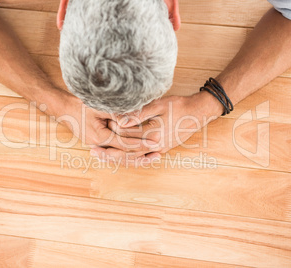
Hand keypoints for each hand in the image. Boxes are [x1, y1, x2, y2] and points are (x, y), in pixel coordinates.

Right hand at [44, 89, 159, 161]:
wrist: (64, 109)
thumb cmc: (80, 105)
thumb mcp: (99, 107)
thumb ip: (116, 114)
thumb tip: (134, 116)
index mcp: (99, 137)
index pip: (125, 144)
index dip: (141, 143)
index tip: (155, 142)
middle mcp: (99, 145)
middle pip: (124, 154)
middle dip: (142, 153)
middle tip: (159, 152)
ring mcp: (99, 146)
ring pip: (121, 156)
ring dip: (138, 157)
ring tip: (154, 156)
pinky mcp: (100, 144)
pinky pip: (117, 152)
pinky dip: (129, 153)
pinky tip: (141, 153)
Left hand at [91, 91, 222, 161]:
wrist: (198, 113)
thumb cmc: (179, 106)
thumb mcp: (158, 105)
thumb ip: (138, 114)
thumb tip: (119, 121)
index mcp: (152, 135)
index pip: (126, 135)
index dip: (111, 130)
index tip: (98, 127)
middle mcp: (154, 146)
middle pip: (126, 152)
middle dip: (108, 151)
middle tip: (92, 150)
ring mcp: (159, 150)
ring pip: (133, 158)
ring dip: (117, 158)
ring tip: (102, 156)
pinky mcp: (161, 149)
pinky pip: (142, 157)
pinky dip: (130, 158)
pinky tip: (121, 158)